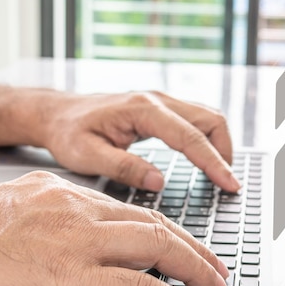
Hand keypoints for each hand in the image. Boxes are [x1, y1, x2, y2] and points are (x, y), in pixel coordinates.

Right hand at [0, 171, 229, 285]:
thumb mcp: (3, 225)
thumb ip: (45, 231)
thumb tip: (67, 256)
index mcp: (56, 194)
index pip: (126, 211)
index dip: (161, 231)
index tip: (180, 246)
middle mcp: (72, 208)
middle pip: (152, 222)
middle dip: (191, 246)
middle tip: (213, 267)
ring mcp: (74, 239)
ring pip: (157, 245)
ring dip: (195, 269)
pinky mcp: (70, 276)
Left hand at [39, 91, 240, 191]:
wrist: (55, 113)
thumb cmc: (67, 133)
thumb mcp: (87, 156)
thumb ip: (124, 168)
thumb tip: (158, 183)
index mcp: (142, 110)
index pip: (189, 137)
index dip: (214, 162)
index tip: (229, 184)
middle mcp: (156, 100)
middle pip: (209, 119)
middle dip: (224, 152)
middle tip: (228, 184)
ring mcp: (160, 101)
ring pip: (207, 116)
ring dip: (219, 143)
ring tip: (221, 175)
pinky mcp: (159, 108)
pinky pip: (195, 119)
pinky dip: (208, 138)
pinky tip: (206, 158)